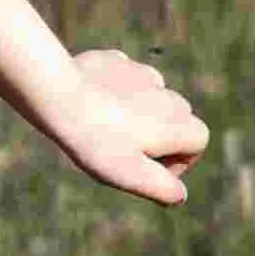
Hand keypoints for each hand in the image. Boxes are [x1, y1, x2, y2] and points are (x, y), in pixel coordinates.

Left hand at [49, 49, 207, 205]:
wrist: (57, 95)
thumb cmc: (95, 140)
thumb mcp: (131, 175)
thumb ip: (163, 188)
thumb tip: (179, 194)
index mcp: (179, 123)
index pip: (197, 143)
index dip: (177, 162)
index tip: (146, 170)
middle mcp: (167, 93)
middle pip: (176, 119)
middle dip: (158, 136)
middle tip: (120, 151)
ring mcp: (140, 72)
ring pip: (150, 95)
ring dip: (136, 111)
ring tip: (103, 126)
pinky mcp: (113, 60)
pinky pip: (122, 78)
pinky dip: (113, 91)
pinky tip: (89, 101)